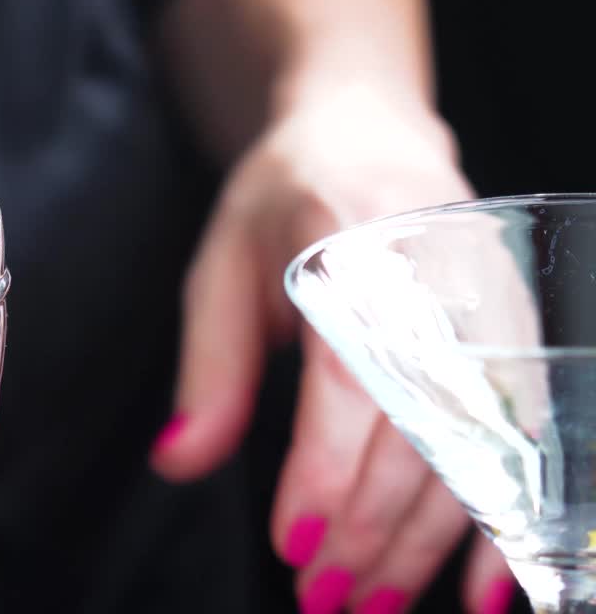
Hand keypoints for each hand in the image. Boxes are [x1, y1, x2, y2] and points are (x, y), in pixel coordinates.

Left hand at [149, 88, 518, 613]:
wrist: (368, 134)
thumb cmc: (284, 198)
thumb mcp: (222, 265)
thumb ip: (211, 368)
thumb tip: (178, 462)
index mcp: (354, 242)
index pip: (357, 374)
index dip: (329, 468)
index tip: (294, 542)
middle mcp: (441, 276)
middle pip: (423, 427)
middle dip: (372, 530)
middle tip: (321, 596)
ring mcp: (494, 307)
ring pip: (477, 448)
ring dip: (426, 545)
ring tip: (372, 606)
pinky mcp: (520, 338)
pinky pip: (522, 444)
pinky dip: (499, 521)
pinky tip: (478, 589)